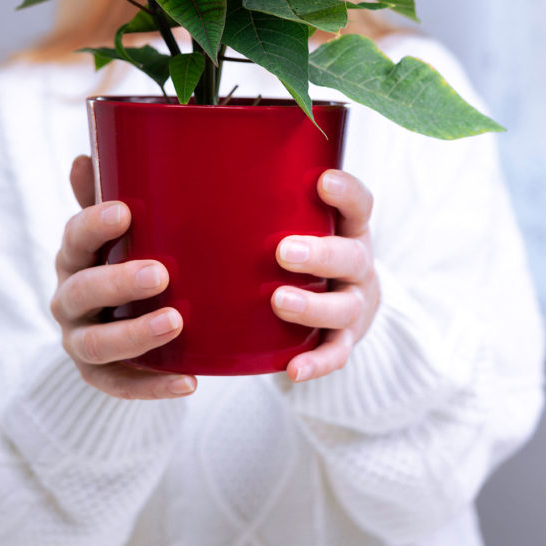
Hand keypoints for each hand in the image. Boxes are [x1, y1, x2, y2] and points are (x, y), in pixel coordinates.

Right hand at [50, 155, 196, 399]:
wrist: (121, 311)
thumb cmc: (126, 253)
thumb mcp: (118, 226)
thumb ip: (107, 192)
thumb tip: (85, 155)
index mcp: (74, 255)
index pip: (74, 237)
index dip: (95, 224)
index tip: (126, 211)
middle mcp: (68, 297)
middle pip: (82, 292)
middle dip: (119, 283)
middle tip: (161, 273)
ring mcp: (79, 339)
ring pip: (96, 344)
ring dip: (135, 334)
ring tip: (176, 322)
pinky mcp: (98, 374)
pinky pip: (120, 386)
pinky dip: (152, 386)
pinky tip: (189, 382)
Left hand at [272, 169, 379, 382]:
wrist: (345, 301)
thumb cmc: (305, 248)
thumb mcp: (300, 221)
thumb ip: (268, 202)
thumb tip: (187, 176)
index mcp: (348, 228)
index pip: (358, 205)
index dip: (345, 192)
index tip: (322, 181)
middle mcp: (357, 264)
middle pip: (352, 256)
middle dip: (320, 253)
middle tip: (283, 252)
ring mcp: (353, 303)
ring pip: (345, 306)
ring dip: (313, 305)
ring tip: (279, 301)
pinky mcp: (344, 339)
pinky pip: (335, 353)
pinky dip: (317, 363)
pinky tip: (293, 369)